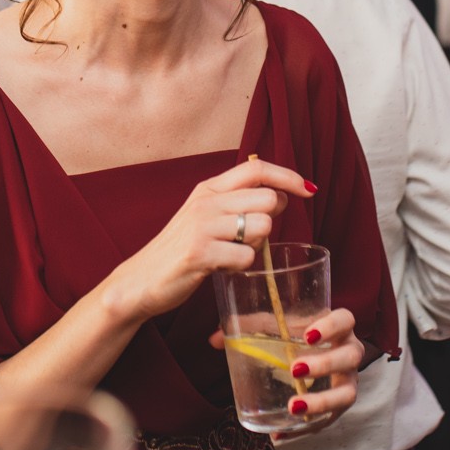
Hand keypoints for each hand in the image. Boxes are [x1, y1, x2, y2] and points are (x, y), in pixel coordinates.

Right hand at [100, 158, 312, 326]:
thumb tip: (280, 195)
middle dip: (270, 222)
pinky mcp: (199, 253)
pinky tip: (224, 268)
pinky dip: (242, 266)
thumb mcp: (205, 216)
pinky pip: (246, 257)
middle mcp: (205, 201)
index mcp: (208, 188)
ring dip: (256, 246)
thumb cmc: (180, 250)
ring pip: (262, 226)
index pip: (258, 168)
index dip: (288, 176)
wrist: (140, 280)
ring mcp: (201, 226)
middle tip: (250, 238)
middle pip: (268, 199)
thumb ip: (237, 202)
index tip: (309, 190)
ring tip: (233, 253)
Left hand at [216, 305, 363, 439]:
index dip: (331, 326)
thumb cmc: (296, 337)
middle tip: (295, 369)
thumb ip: (249, 328)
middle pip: (349, 356)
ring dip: (321, 402)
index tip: (308, 335)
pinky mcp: (338, 407)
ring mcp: (347, 381)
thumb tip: (214, 339)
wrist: (316, 357)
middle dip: (325, 363)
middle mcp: (349, 353)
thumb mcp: (276, 328)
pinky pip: (327, 421)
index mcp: (337, 327)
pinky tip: (280, 434)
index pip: (345, 319)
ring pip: (346, 394)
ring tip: (294, 408)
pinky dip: (304, 428)